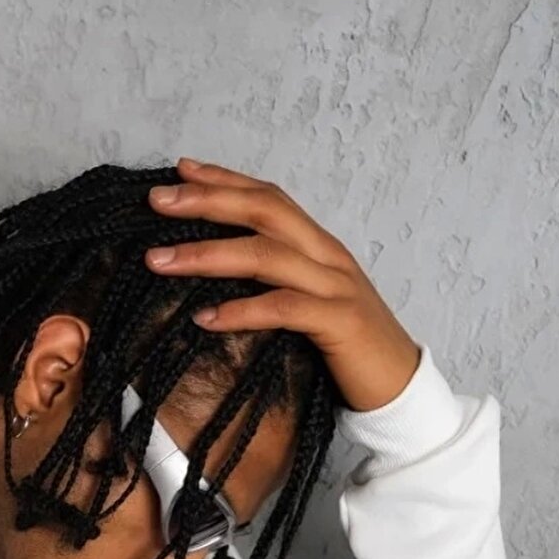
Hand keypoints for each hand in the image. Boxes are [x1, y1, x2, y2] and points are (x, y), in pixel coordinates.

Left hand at [144, 154, 422, 413]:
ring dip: (208, 254)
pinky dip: (241, 311)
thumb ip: (274, 283)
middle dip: (207, 201)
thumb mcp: (307, 305)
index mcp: (319, 246)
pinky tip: (205, 318)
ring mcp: (336, 287)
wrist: (401, 388)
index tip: (179, 169)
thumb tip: (219, 276)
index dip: (225, 180)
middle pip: (264, 211)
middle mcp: (328, 256)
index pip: (269, 198)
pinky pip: (284, 309)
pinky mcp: (340, 323)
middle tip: (157, 200)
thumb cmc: (347, 351)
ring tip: (160, 260)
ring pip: (267, 255)